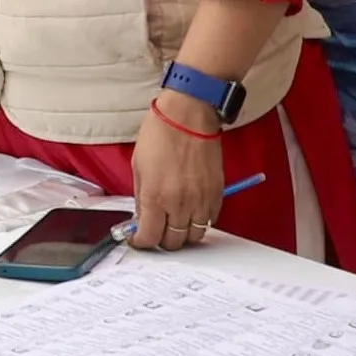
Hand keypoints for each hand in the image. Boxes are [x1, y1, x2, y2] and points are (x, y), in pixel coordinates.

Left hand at [128, 95, 226, 248]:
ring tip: (175, 221)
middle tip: (157, 228)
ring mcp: (201, 200)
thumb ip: (140, 197)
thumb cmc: (160, 133)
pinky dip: (200, 220)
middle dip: (162, 239)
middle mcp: (179, 204)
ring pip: (194, 235)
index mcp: (155, 197)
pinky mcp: (217, 192)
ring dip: (183, 232)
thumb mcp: (138, 166)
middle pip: (173, 242)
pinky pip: (210, 220)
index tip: (138, 238)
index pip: (149, 238)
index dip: (141, 242)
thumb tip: (142, 218)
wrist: (188, 113)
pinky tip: (191, 210)